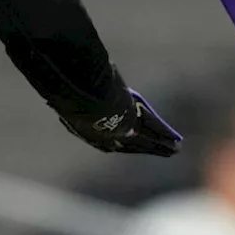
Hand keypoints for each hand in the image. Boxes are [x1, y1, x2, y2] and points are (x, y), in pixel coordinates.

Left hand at [59, 90, 181, 156]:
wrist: (85, 101)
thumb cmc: (73, 95)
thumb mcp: (70, 94)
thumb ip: (69, 92)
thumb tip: (58, 83)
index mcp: (92, 134)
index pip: (109, 142)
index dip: (119, 142)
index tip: (124, 142)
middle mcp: (109, 140)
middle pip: (131, 146)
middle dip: (144, 148)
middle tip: (157, 151)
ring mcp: (124, 134)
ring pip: (146, 141)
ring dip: (160, 146)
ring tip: (174, 150)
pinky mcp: (139, 127)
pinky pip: (154, 133)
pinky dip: (165, 138)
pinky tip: (176, 142)